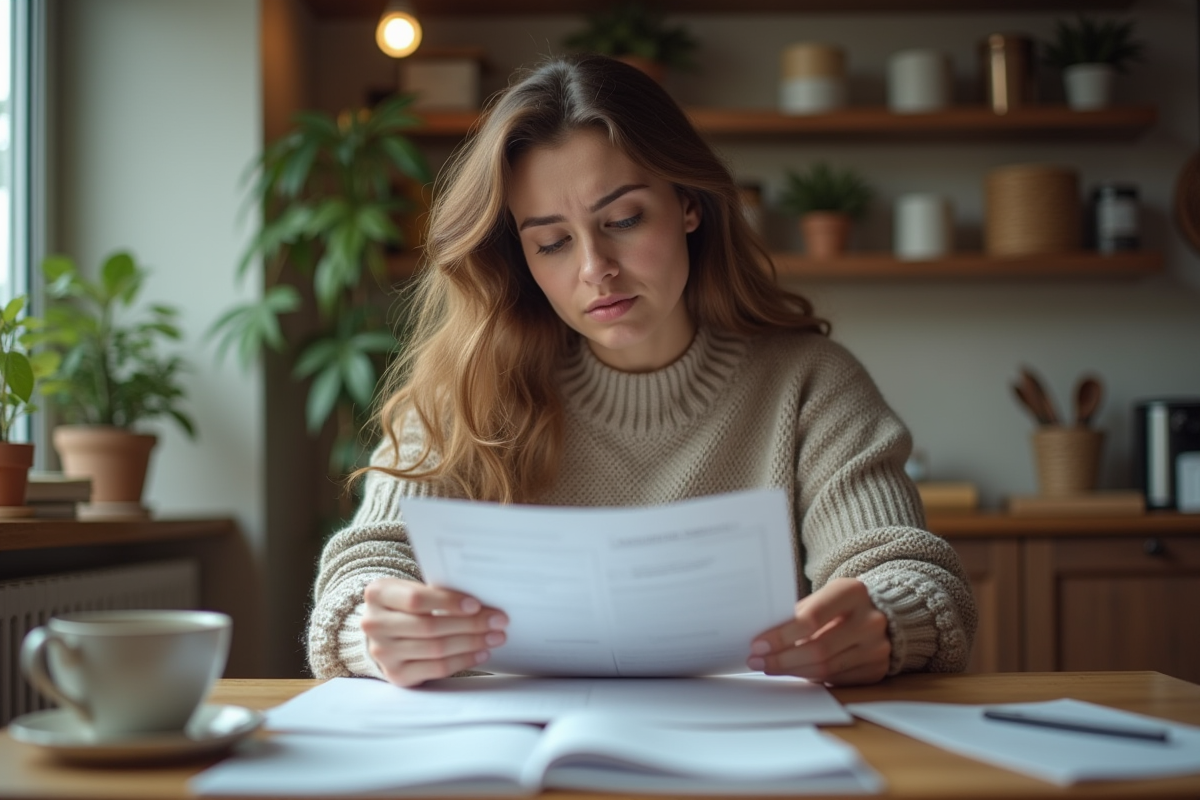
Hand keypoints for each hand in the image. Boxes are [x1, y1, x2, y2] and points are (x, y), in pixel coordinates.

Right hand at [361, 577, 507, 687]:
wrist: (383, 629)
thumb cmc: (406, 603)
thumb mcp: (411, 588)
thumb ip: (436, 592)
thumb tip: (482, 602)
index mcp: (377, 594)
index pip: (416, 600)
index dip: (448, 602)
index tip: (476, 604)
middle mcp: (374, 624)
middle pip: (429, 627)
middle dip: (470, 624)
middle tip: (498, 620)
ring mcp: (383, 652)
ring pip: (436, 649)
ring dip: (472, 643)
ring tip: (495, 636)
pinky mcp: (396, 674)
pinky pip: (436, 668)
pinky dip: (463, 660)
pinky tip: (480, 652)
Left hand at [747, 577, 889, 685]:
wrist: (879, 613)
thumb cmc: (838, 605)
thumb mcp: (822, 597)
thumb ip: (798, 614)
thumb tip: (763, 640)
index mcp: (853, 592)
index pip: (812, 618)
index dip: (781, 635)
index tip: (758, 645)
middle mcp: (870, 620)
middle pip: (818, 648)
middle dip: (782, 659)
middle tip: (757, 661)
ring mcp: (878, 647)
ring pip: (826, 668)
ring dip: (792, 671)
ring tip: (769, 667)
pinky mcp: (877, 669)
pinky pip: (836, 680)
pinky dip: (811, 677)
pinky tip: (794, 672)